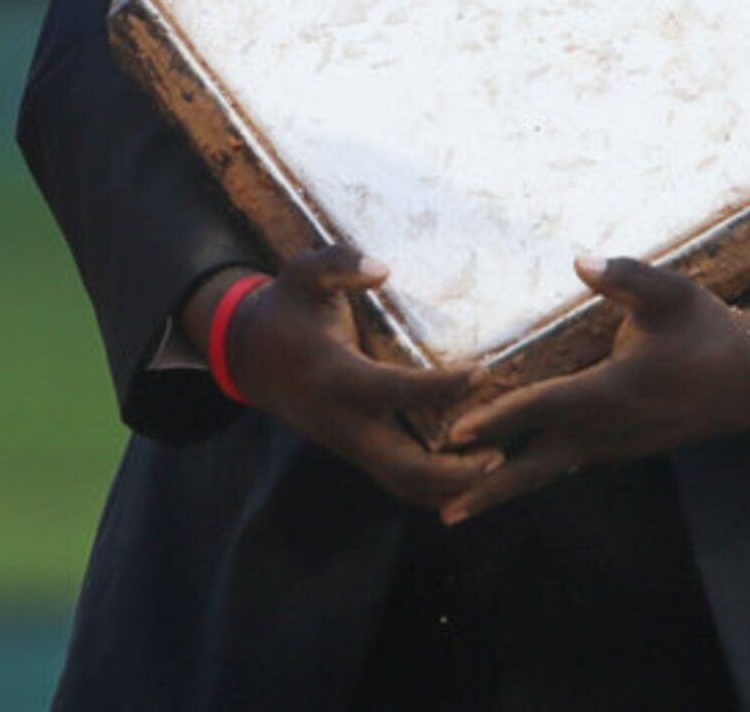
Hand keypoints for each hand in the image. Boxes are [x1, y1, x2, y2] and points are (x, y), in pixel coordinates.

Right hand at [198, 245, 498, 513]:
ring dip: (450, 486)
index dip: (442, 387)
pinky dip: (433, 485)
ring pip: (402, 484)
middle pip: (403, 468)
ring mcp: (348, 443)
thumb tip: (381, 268)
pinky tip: (468, 470)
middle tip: (500, 452)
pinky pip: (397, 480)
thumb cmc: (287, 308)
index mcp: (335, 377)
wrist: (250, 355)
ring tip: (494, 463)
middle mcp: (343, 421)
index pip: (395, 391)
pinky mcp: (354, 451)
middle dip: (453, 471)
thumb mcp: (303, 274)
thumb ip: (337, 263)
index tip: (482, 371)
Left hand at [430, 255, 749, 523]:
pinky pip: (563, 465)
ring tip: (454, 508)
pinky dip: (528, 475)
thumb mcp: (672, 291)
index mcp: (615, 391)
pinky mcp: (615, 450)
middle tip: (444, 513)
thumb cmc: (704, 326)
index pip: (545, 406)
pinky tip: (496, 480)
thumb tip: (580, 259)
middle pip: (539, 464)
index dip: (500, 418)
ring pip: (550, 471)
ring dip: (503, 489)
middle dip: (491, 487)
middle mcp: (609, 429)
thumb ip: (626, 275)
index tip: (456, 432)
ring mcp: (613, 446)